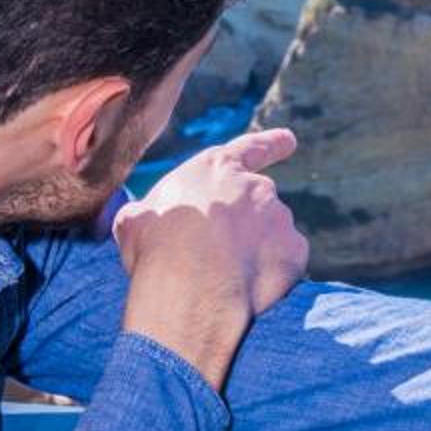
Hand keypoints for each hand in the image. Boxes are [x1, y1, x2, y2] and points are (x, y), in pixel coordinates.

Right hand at [111, 128, 307, 388]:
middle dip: (245, 225)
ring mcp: (280, 219)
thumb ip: (148, 212)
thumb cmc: (157, 248)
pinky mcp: (295, 252)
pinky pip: (285, 263)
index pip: (251, 148)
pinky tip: (247, 290)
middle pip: (257, 203)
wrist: (190, 288)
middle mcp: (256, 187)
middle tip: (218, 255)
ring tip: (224, 279)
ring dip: (256, 252)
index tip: (289, 140)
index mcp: (218, 169)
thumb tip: (142, 218)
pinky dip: (272, 275)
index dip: (271, 144)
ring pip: (272, 235)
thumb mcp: (135, 220)